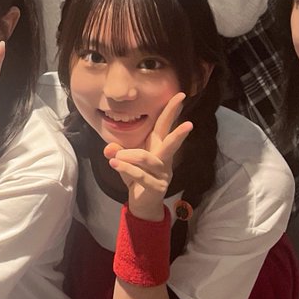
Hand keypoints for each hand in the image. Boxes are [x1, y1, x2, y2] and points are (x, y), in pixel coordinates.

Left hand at [104, 92, 193, 220]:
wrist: (142, 204)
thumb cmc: (136, 177)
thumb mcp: (124, 162)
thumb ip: (117, 151)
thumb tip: (108, 149)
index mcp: (158, 147)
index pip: (165, 125)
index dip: (172, 110)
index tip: (181, 95)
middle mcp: (164, 159)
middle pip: (171, 143)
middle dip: (179, 133)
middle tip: (190, 124)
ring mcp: (163, 174)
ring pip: (148, 159)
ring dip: (130, 156)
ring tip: (117, 156)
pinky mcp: (157, 187)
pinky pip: (140, 175)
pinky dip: (126, 168)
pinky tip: (114, 164)